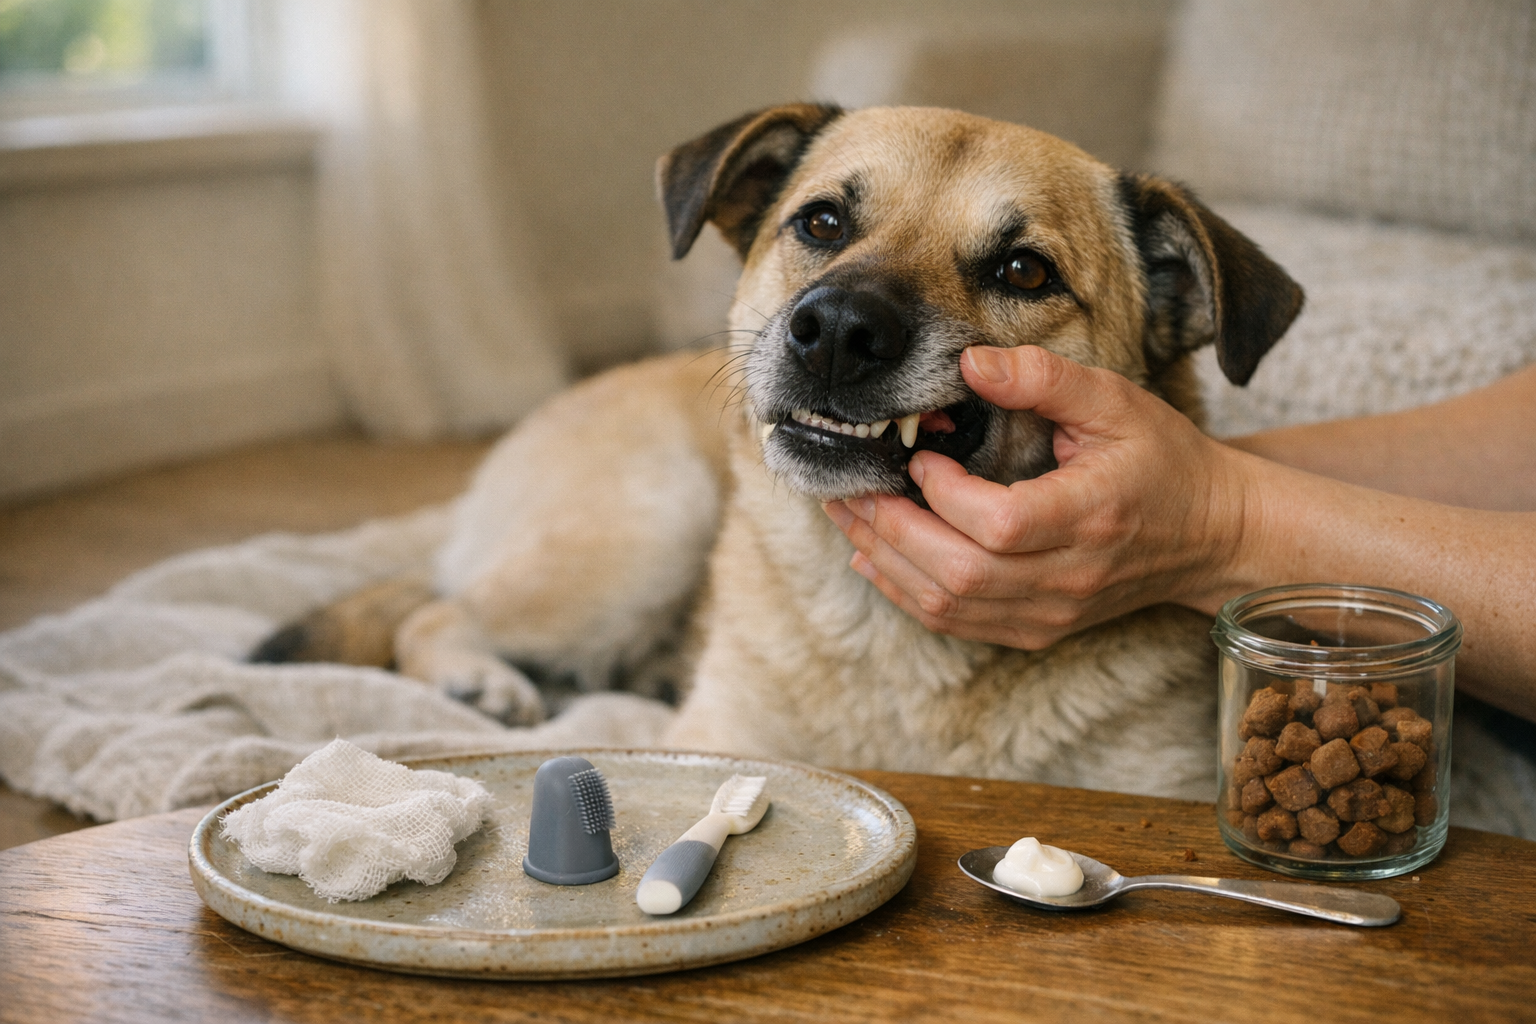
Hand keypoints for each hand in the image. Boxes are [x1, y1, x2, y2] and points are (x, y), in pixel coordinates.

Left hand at [823, 345, 1247, 647]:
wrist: (1212, 534)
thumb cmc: (1163, 461)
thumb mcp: (1117, 402)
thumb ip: (1043, 378)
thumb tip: (969, 361)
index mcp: (1092, 517)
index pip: (1000, 525)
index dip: (944, 495)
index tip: (919, 458)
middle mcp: (1070, 577)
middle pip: (960, 574)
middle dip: (891, 530)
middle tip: (850, 489)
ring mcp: (1052, 612)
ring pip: (949, 605)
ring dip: (887, 561)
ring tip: (848, 516)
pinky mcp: (1039, 628)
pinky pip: (959, 623)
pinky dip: (908, 592)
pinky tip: (875, 557)